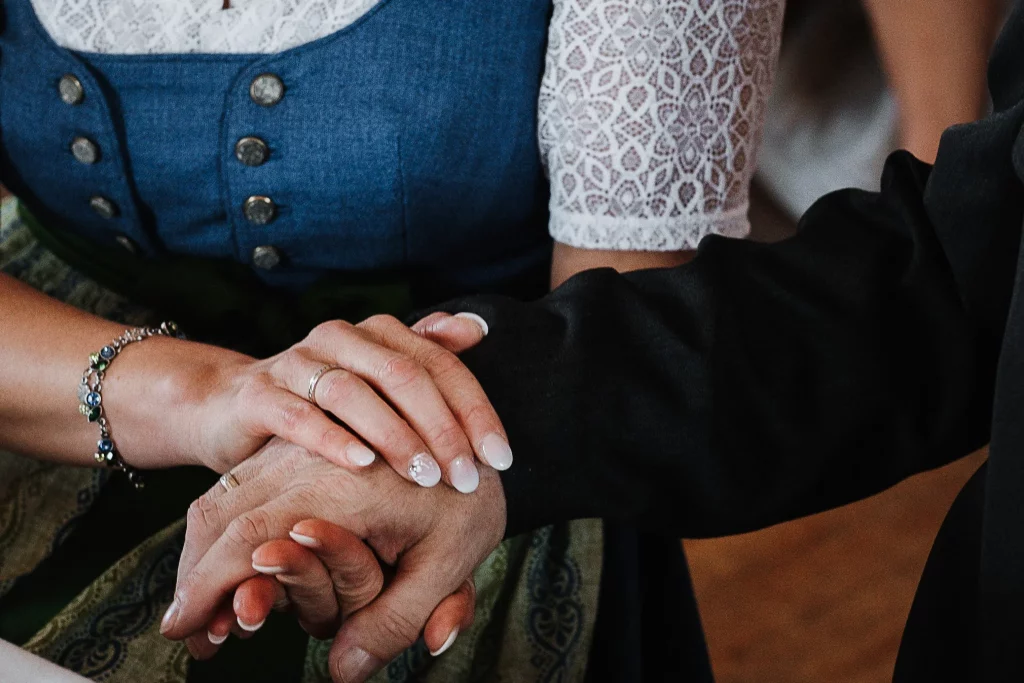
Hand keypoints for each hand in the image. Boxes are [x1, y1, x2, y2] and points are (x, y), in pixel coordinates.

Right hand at [158, 312, 508, 493]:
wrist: (231, 408)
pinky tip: (363, 466)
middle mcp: (341, 338)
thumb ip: (424, 354)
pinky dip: (332, 439)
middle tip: (465, 478)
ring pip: (354, 392)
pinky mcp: (258, 393)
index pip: (440, 365)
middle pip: (404, 375)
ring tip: (424, 476)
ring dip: (395, 436)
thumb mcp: (376, 380)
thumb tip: (476, 328)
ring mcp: (296, 361)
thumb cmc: (322, 404)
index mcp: (378, 334)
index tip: (501, 459)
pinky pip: (297, 414)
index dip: (475, 410)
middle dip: (442, 429)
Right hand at [162, 438, 505, 681]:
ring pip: (223, 495)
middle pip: (222, 515)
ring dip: (200, 551)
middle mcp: (307, 458)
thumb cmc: (468, 498)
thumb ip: (397, 619)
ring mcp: (298, 446)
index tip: (184, 631)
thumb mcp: (451, 562)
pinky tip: (219, 563)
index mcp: (340, 487)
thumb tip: (341, 672)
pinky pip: (239, 481)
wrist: (471, 435)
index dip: (209, 588)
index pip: (251, 538)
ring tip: (198, 605)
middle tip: (185, 630)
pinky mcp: (297, 444)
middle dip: (194, 576)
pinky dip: (219, 525)